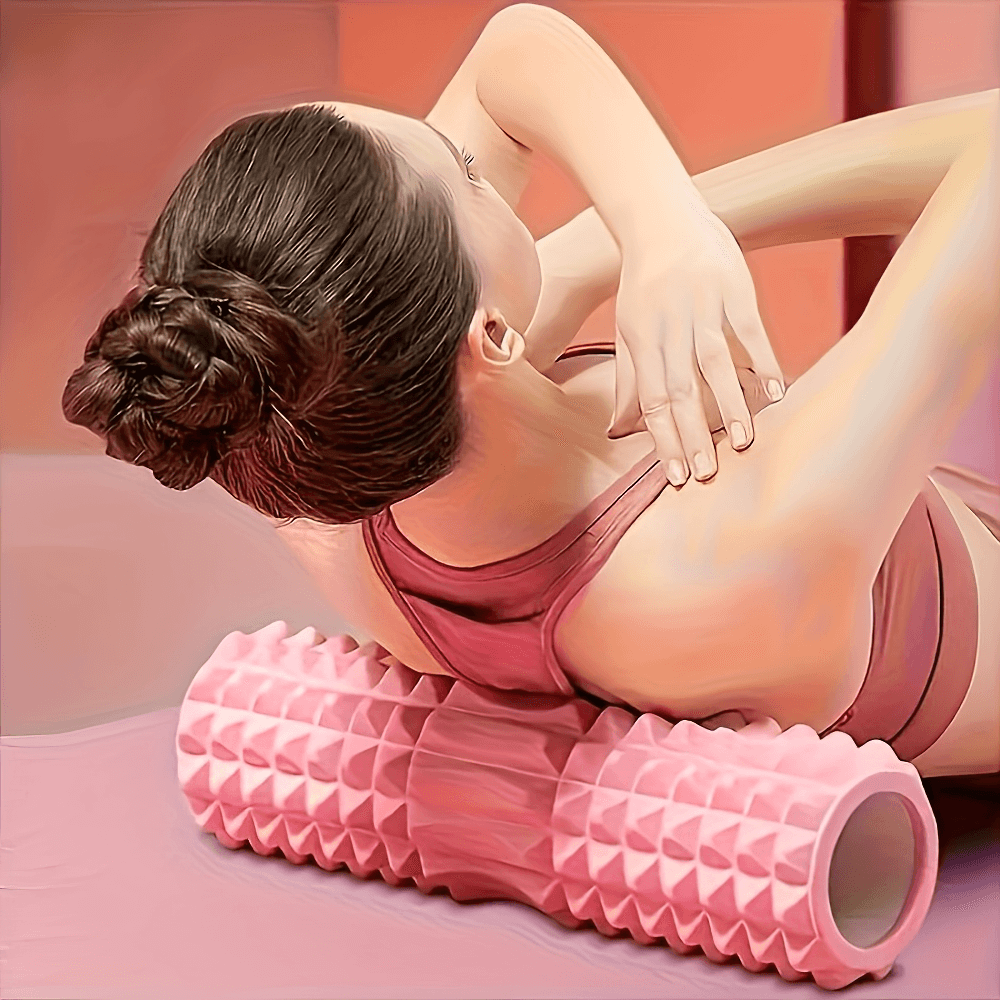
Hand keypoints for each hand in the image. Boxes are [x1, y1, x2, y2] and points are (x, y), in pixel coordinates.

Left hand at [612, 197, 784, 484]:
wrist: (663, 218)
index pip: (652, 399)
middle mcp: (670, 325)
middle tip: (705, 475)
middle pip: (682, 388)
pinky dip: (764, 362)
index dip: (663, 439)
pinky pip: (751, 331)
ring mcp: (704, 305)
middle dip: (692, 435)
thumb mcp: (628, 330)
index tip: (676, 476)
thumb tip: (616, 431)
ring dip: (729, 406)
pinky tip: (775, 395)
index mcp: (641, 338)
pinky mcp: (735, 288)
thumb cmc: (645, 284)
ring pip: (716, 363)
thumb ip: (629, 381)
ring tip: (740, 444)